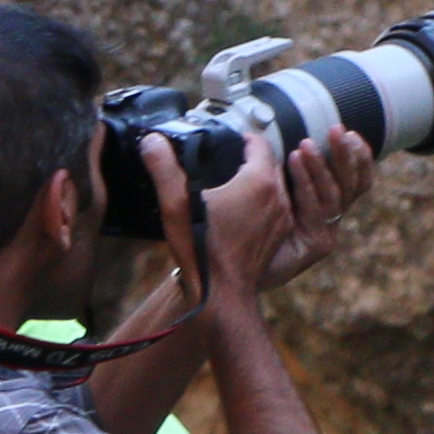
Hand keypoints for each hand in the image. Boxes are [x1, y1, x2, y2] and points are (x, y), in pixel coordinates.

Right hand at [145, 125, 364, 322]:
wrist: (222, 295)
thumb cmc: (201, 250)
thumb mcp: (176, 204)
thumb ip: (164, 168)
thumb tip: (152, 140)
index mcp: (258, 181)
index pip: (259, 144)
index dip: (245, 138)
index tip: (233, 139)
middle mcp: (277, 197)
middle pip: (270, 165)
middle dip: (254, 159)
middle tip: (233, 159)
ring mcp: (282, 219)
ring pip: (276, 188)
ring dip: (261, 182)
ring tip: (238, 184)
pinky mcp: (279, 238)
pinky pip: (276, 210)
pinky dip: (263, 205)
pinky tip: (242, 213)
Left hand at [256, 127, 372, 292]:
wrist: (231, 270)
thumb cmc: (242, 229)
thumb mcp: (258, 190)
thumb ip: (266, 165)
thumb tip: (256, 135)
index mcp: (323, 202)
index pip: (355, 178)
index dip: (359, 156)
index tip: (350, 133)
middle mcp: (329, 218)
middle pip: (352, 184)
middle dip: (345, 155)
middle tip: (337, 130)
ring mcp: (325, 233)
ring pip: (335, 195)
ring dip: (320, 166)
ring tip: (304, 146)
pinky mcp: (317, 245)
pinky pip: (317, 210)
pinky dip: (306, 184)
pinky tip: (293, 164)